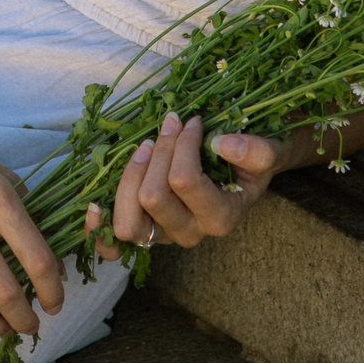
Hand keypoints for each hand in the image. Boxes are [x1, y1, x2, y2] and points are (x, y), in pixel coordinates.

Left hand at [83, 113, 282, 258]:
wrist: (247, 173)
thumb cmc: (253, 160)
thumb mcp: (268, 152)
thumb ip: (257, 151)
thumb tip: (222, 143)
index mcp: (221, 218)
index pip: (184, 180)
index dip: (181, 144)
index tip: (191, 120)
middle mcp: (191, 233)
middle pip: (152, 197)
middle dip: (157, 153)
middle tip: (168, 125)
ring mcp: (163, 236)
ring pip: (128, 222)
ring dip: (130, 176)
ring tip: (145, 148)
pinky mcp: (144, 231)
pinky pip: (112, 242)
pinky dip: (98, 227)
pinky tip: (95, 203)